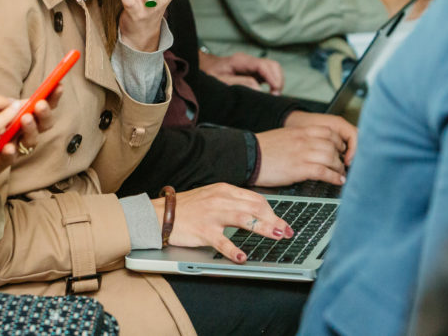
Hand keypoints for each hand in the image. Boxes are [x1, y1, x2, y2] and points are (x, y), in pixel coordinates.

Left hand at [0, 86, 60, 193]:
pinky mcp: (3, 160)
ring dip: (30, 128)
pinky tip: (9, 147)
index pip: (45, 105)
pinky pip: (9, 156)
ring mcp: (17, 146)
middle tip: (40, 105)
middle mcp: (27, 133)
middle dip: (44, 113)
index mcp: (27, 117)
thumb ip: (6, 108)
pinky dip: (10, 152)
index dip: (53, 96)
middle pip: (44, 123)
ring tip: (25, 119)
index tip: (58, 85)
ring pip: (31, 139)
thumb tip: (16, 101)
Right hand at [151, 183, 292, 262]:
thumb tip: (255, 212)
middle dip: (275, 220)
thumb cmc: (187, 208)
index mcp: (224, 190)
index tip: (283, 223)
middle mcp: (221, 200)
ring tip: (277, 237)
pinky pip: (222, 241)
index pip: (255, 199)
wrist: (161, 214)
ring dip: (264, 228)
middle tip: (287, 232)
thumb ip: (232, 202)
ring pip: (244, 219)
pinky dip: (234, 250)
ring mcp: (212, 215)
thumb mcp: (212, 197)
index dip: (272, 211)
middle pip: (255, 208)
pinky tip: (243, 257)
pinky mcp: (203, 231)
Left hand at [198, 50, 284, 93]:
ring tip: (273, 96)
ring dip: (277, 82)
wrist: (203, 68)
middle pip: (273, 65)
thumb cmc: (209, 74)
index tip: (275, 92)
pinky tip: (269, 93)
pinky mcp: (253, 71)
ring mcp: (252, 65)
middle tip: (275, 96)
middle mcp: (249, 61)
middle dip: (278, 80)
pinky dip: (273, 82)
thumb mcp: (220, 80)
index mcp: (241, 61)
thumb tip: (259, 90)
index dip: (273, 78)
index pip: (264, 65)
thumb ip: (239, 83)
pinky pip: (269, 74)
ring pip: (273, 69)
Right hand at [253, 112, 356, 186]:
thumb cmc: (263, 149)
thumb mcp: (285, 137)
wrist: (249, 156)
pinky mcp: (300, 169)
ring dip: (339, 168)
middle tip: (342, 163)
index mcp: (301, 131)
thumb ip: (300, 139)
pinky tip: (338, 181)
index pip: (329, 131)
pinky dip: (334, 177)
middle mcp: (305, 140)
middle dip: (341, 156)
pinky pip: (324, 172)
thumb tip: (312, 147)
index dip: (338, 141)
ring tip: (341, 174)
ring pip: (332, 158)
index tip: (340, 149)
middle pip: (333, 145)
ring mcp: (303, 154)